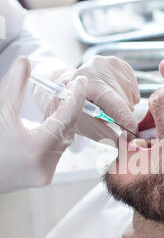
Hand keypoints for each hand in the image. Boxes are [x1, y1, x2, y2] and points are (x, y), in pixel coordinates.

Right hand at [0, 57, 86, 193]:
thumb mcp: (0, 112)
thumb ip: (15, 86)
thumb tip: (25, 61)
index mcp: (36, 149)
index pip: (66, 118)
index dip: (76, 97)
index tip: (81, 81)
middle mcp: (45, 165)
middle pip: (67, 130)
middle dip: (70, 107)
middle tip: (71, 87)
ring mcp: (44, 174)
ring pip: (63, 141)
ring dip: (63, 119)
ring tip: (60, 98)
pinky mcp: (42, 176)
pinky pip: (55, 150)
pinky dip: (55, 132)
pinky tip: (50, 116)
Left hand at [34, 56, 139, 143]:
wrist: (67, 87)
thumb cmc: (74, 108)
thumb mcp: (84, 124)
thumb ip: (104, 134)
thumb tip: (122, 144)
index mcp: (87, 83)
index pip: (114, 103)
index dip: (126, 119)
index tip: (134, 132)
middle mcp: (98, 67)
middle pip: (125, 102)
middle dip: (121, 115)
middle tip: (107, 117)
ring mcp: (109, 62)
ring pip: (131, 96)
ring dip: (123, 106)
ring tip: (106, 105)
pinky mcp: (118, 62)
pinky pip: (133, 88)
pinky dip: (127, 96)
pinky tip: (112, 96)